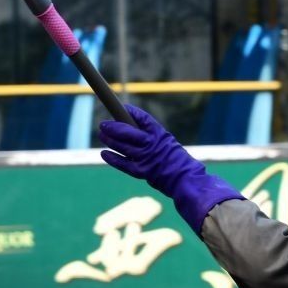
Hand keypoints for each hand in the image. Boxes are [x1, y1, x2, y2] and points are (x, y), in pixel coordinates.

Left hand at [99, 104, 242, 232]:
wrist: (186, 180)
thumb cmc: (177, 161)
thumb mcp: (167, 143)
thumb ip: (152, 137)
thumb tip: (132, 128)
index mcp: (160, 134)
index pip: (143, 119)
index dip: (131, 113)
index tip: (122, 108)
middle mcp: (152, 144)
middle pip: (128, 132)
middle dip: (114, 126)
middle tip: (103, 124)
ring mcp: (146, 158)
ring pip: (123, 146)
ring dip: (110, 140)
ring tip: (102, 134)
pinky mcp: (142, 171)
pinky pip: (123, 164)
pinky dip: (113, 158)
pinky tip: (104, 153)